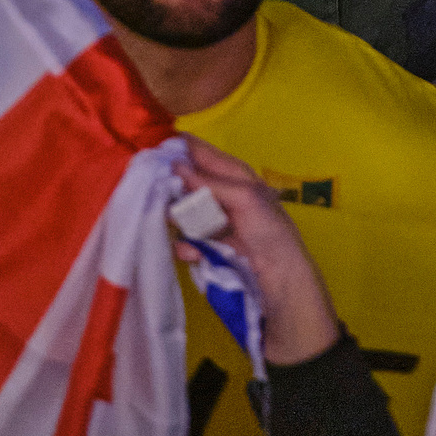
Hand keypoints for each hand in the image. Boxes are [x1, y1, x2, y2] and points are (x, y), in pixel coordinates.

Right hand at [173, 136, 341, 366]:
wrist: (284, 292)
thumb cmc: (271, 238)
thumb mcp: (246, 200)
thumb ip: (211, 182)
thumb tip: (176, 165)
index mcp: (244, 183)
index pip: (212, 157)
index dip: (189, 149)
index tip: (158, 143)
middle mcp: (233, 202)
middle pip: (197, 186)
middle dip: (177, 187)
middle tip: (151, 187)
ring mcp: (225, 230)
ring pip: (192, 216)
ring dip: (179, 218)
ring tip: (165, 219)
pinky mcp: (218, 256)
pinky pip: (194, 245)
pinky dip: (187, 247)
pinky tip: (185, 253)